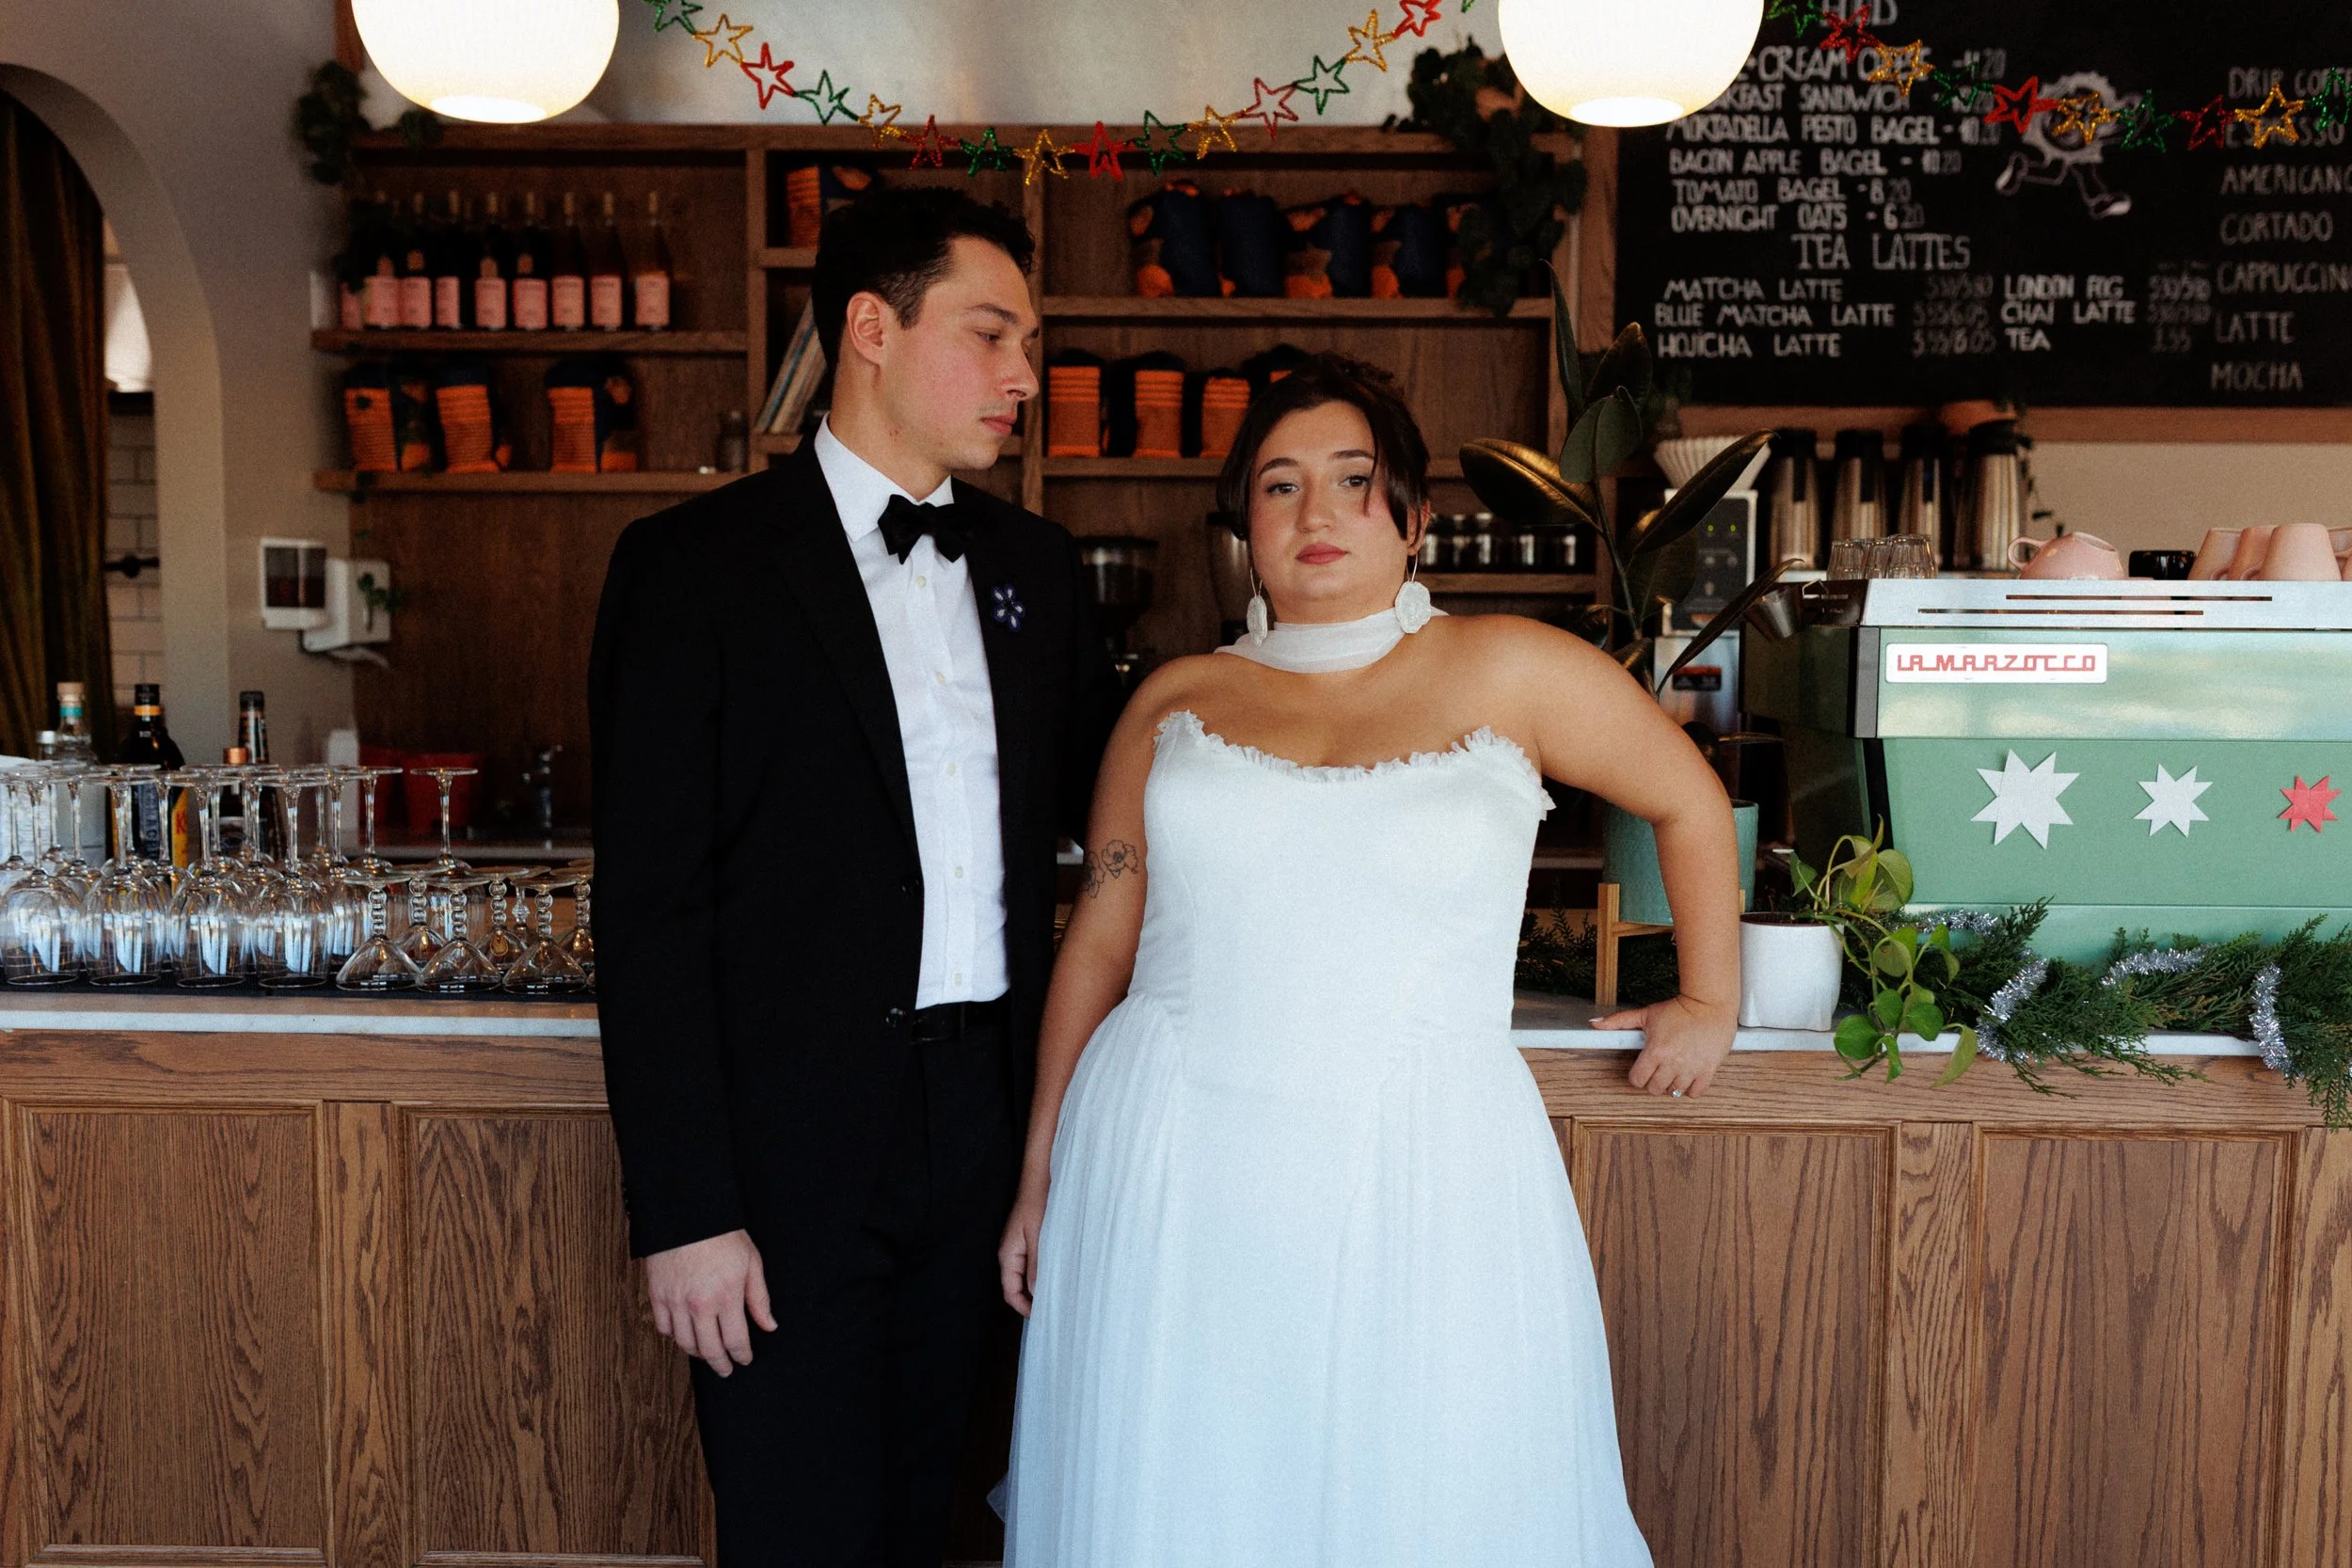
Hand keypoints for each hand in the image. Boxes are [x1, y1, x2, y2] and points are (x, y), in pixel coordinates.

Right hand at [644, 1229, 775, 1375]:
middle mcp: (700, 1304)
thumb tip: (769, 1325)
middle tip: (726, 1369)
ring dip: (699, 1353)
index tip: (745, 1360)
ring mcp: (676, 1302)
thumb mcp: (751, 1262)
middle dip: (721, 1364)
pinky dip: (675, 1336)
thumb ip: (760, 1298)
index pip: (736, 1341)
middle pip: (710, 1350)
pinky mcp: (658, 1296)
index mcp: (726, 1296)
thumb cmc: (722, 1235)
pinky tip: (685, 1333)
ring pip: (685, 1343)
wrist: (686, 1213)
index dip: (742, 1356)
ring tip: (708, 1353)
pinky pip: (664, 1328)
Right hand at [998, 1168, 1050, 1316]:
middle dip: (1034, 1301)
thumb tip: (1037, 1294)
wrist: (1042, 1177)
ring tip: (1061, 1296)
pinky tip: (1060, 1275)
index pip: (1010, 1292)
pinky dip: (1045, 1274)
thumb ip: (1038, 1265)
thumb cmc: (1039, 1203)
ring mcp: (1021, 1247)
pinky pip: (1035, 1264)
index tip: (1044, 1317)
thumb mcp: (1040, 1236)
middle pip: (1018, 1287)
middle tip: (1056, 1310)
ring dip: (1041, 1287)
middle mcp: (1012, 1254)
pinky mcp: (1031, 1241)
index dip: (1025, 1308)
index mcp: (1008, 1255)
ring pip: (1028, 1276)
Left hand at [1595, 993, 1736, 1098]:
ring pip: (1674, 1092)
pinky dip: (1690, 1089)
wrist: (1709, 1004)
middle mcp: (1673, 1063)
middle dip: (1652, 1082)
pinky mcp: (1708, 1070)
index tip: (1641, 1069)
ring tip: (1672, 1072)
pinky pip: (1695, 1093)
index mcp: (1655, 1051)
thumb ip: (1618, 1021)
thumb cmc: (1678, 1009)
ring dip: (1671, 1085)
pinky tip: (1687, 1078)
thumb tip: (1595, 1024)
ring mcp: (1691, 1068)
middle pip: (1655, 1089)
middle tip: (1657, 1070)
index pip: (1637, 1080)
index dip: (1637, 1075)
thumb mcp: (1645, 1014)